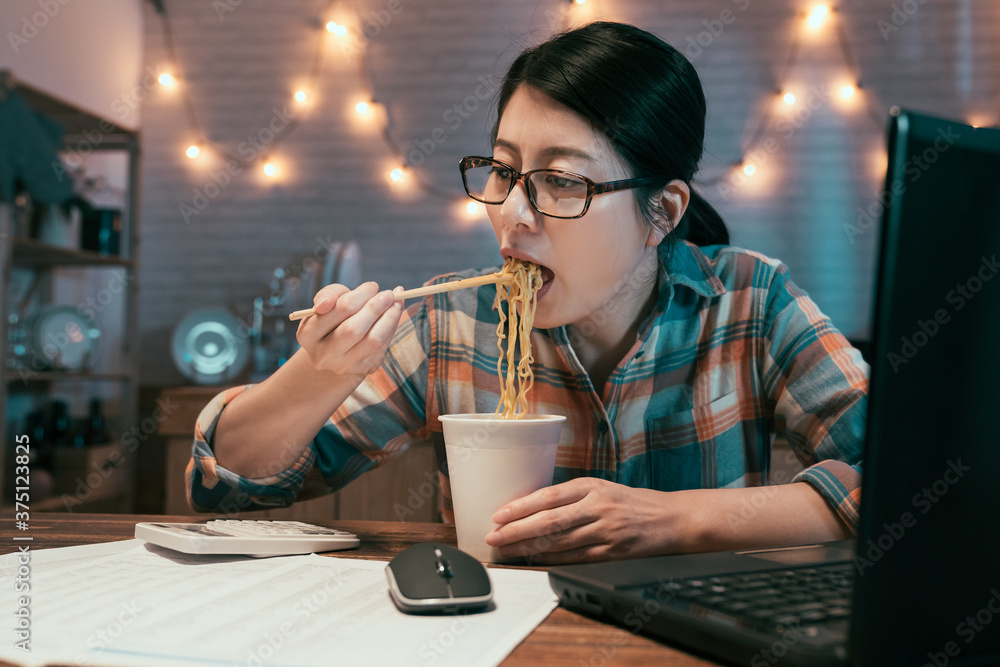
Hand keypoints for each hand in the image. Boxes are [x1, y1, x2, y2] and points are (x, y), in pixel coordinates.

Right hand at [295, 281, 403, 377]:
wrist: (334, 351)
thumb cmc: (331, 319)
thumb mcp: (326, 303)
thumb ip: (330, 294)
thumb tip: (338, 298)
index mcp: (307, 334)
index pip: (337, 310)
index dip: (360, 295)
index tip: (373, 286)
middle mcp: (323, 355)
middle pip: (353, 329)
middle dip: (375, 307)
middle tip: (388, 294)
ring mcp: (343, 365)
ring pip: (372, 340)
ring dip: (389, 318)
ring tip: (396, 303)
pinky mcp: (362, 369)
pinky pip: (382, 346)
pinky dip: (391, 327)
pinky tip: (394, 315)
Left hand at [484, 478, 678, 563]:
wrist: (671, 518)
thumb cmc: (631, 502)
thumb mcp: (602, 488)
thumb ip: (571, 497)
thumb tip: (531, 507)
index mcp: (592, 486)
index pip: (549, 496)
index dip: (521, 507)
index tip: (498, 515)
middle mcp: (598, 507)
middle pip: (549, 521)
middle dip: (516, 530)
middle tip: (493, 537)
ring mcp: (605, 531)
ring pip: (559, 542)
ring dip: (528, 548)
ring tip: (506, 550)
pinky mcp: (612, 553)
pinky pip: (575, 558)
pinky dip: (552, 560)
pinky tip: (534, 560)